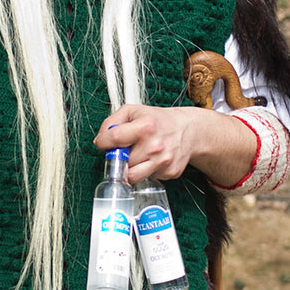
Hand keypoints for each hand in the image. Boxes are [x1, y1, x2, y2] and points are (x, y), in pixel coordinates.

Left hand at [94, 100, 261, 189]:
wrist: (189, 130)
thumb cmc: (159, 120)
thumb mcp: (134, 111)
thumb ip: (112, 122)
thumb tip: (100, 141)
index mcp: (145, 127)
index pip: (114, 139)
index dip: (104, 142)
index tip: (104, 143)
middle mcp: (155, 146)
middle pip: (122, 162)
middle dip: (120, 157)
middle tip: (126, 149)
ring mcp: (163, 162)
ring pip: (132, 176)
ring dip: (131, 168)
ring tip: (138, 156)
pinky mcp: (170, 173)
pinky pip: (148, 178)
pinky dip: (146, 171)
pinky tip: (153, 159)